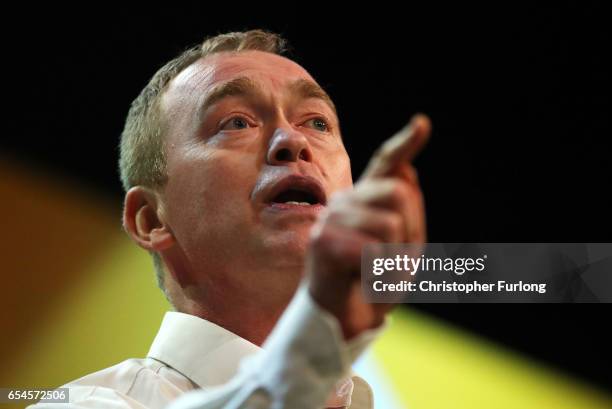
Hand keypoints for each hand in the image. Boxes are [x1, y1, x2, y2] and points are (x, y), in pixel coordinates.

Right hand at [306, 114, 430, 339]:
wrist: (343, 322)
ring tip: (374, 276)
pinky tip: (360, 283)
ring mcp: (331, 219)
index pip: (385, 165)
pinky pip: (372, 250)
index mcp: (365, 201)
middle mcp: (345, 202)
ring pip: (390, 225)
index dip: (405, 144)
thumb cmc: (371, 285)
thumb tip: (408, 170)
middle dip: (410, 235)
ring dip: (394, 262)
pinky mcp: (322, 241)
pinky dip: (377, 275)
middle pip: (401, 194)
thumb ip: (406, 213)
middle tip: (391, 264)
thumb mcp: (402, 250)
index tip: (422, 124)